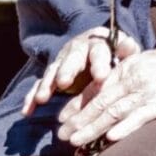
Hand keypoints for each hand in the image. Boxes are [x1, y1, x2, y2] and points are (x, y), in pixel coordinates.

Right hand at [23, 25, 137, 116]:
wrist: (95, 49)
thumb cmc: (114, 54)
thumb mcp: (124, 51)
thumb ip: (126, 50)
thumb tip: (129, 45)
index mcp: (96, 44)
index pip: (98, 51)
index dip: (100, 63)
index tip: (102, 77)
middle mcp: (76, 51)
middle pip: (71, 60)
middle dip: (67, 71)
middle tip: (64, 82)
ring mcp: (61, 63)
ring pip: (52, 72)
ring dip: (47, 85)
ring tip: (43, 98)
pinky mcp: (51, 77)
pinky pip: (39, 86)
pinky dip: (32, 97)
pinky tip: (27, 111)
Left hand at [55, 46, 155, 148]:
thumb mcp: (147, 64)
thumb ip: (125, 77)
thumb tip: (102, 94)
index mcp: (128, 67)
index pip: (96, 88)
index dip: (77, 104)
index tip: (62, 118)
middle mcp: (135, 78)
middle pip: (100, 102)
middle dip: (78, 120)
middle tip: (61, 135)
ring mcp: (149, 91)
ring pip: (114, 112)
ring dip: (92, 128)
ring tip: (75, 141)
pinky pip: (140, 117)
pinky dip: (125, 128)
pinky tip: (110, 138)